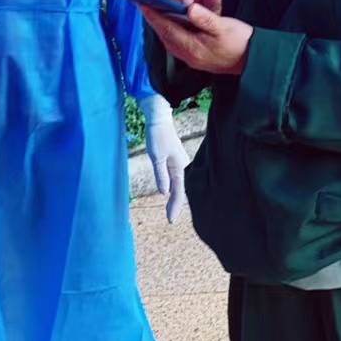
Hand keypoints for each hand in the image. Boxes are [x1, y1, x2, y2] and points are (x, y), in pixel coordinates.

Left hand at [139, 94, 188, 222]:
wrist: (159, 119)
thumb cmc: (157, 136)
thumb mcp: (156, 156)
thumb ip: (161, 174)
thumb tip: (164, 193)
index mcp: (180, 167)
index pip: (178, 192)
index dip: (174, 207)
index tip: (170, 221)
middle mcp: (183, 167)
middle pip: (182, 191)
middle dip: (177, 205)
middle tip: (171, 220)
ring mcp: (180, 164)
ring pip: (180, 185)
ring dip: (176, 198)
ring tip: (171, 211)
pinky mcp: (176, 161)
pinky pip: (178, 179)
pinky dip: (175, 189)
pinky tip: (172, 194)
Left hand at [141, 2, 252, 75]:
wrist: (253, 61)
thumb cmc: (240, 42)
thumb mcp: (224, 27)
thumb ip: (205, 18)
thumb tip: (189, 7)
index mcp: (192, 47)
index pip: (166, 28)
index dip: (153, 13)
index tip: (141, 0)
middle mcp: (187, 55)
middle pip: (163, 33)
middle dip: (152, 17)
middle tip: (141, 1)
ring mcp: (190, 57)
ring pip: (168, 37)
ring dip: (159, 23)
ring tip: (151, 8)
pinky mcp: (194, 56)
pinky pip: (175, 40)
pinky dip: (169, 28)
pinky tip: (168, 21)